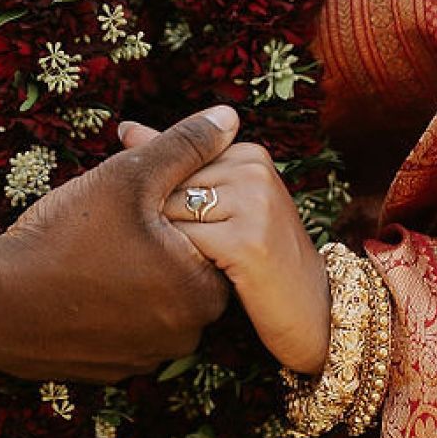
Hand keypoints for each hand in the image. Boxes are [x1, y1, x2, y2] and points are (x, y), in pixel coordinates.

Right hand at [0, 107, 239, 384]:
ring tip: (89, 249)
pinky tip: (75, 282)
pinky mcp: (111, 371)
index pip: (212, 239)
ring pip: (152, 300)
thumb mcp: (131, 175)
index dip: (175, 209)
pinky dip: (107, 306)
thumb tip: (230, 117)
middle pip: (183, 271)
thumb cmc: (65, 237)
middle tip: (111, 222)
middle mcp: (184, 335)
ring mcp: (146, 358)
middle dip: (156, 243)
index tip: (136, 201)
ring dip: (132, 276)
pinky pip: (122, 328)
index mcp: (202, 291)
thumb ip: (186, 146)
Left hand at [119, 121, 330, 375]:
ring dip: (177, 246)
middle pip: (167, 188)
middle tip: (211, 250)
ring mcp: (254, 202)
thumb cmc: (259, 256)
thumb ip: (178, 163)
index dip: (172, 206)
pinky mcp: (248, 241)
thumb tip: (126, 129)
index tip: (208, 229)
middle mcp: (254, 169)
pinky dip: (188, 266)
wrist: (311, 308)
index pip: (172, 165)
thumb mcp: (223, 201)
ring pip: (170, 215)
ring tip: (214, 260)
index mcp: (248, 153)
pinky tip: (216, 274)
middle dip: (171, 224)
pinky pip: (184, 245)